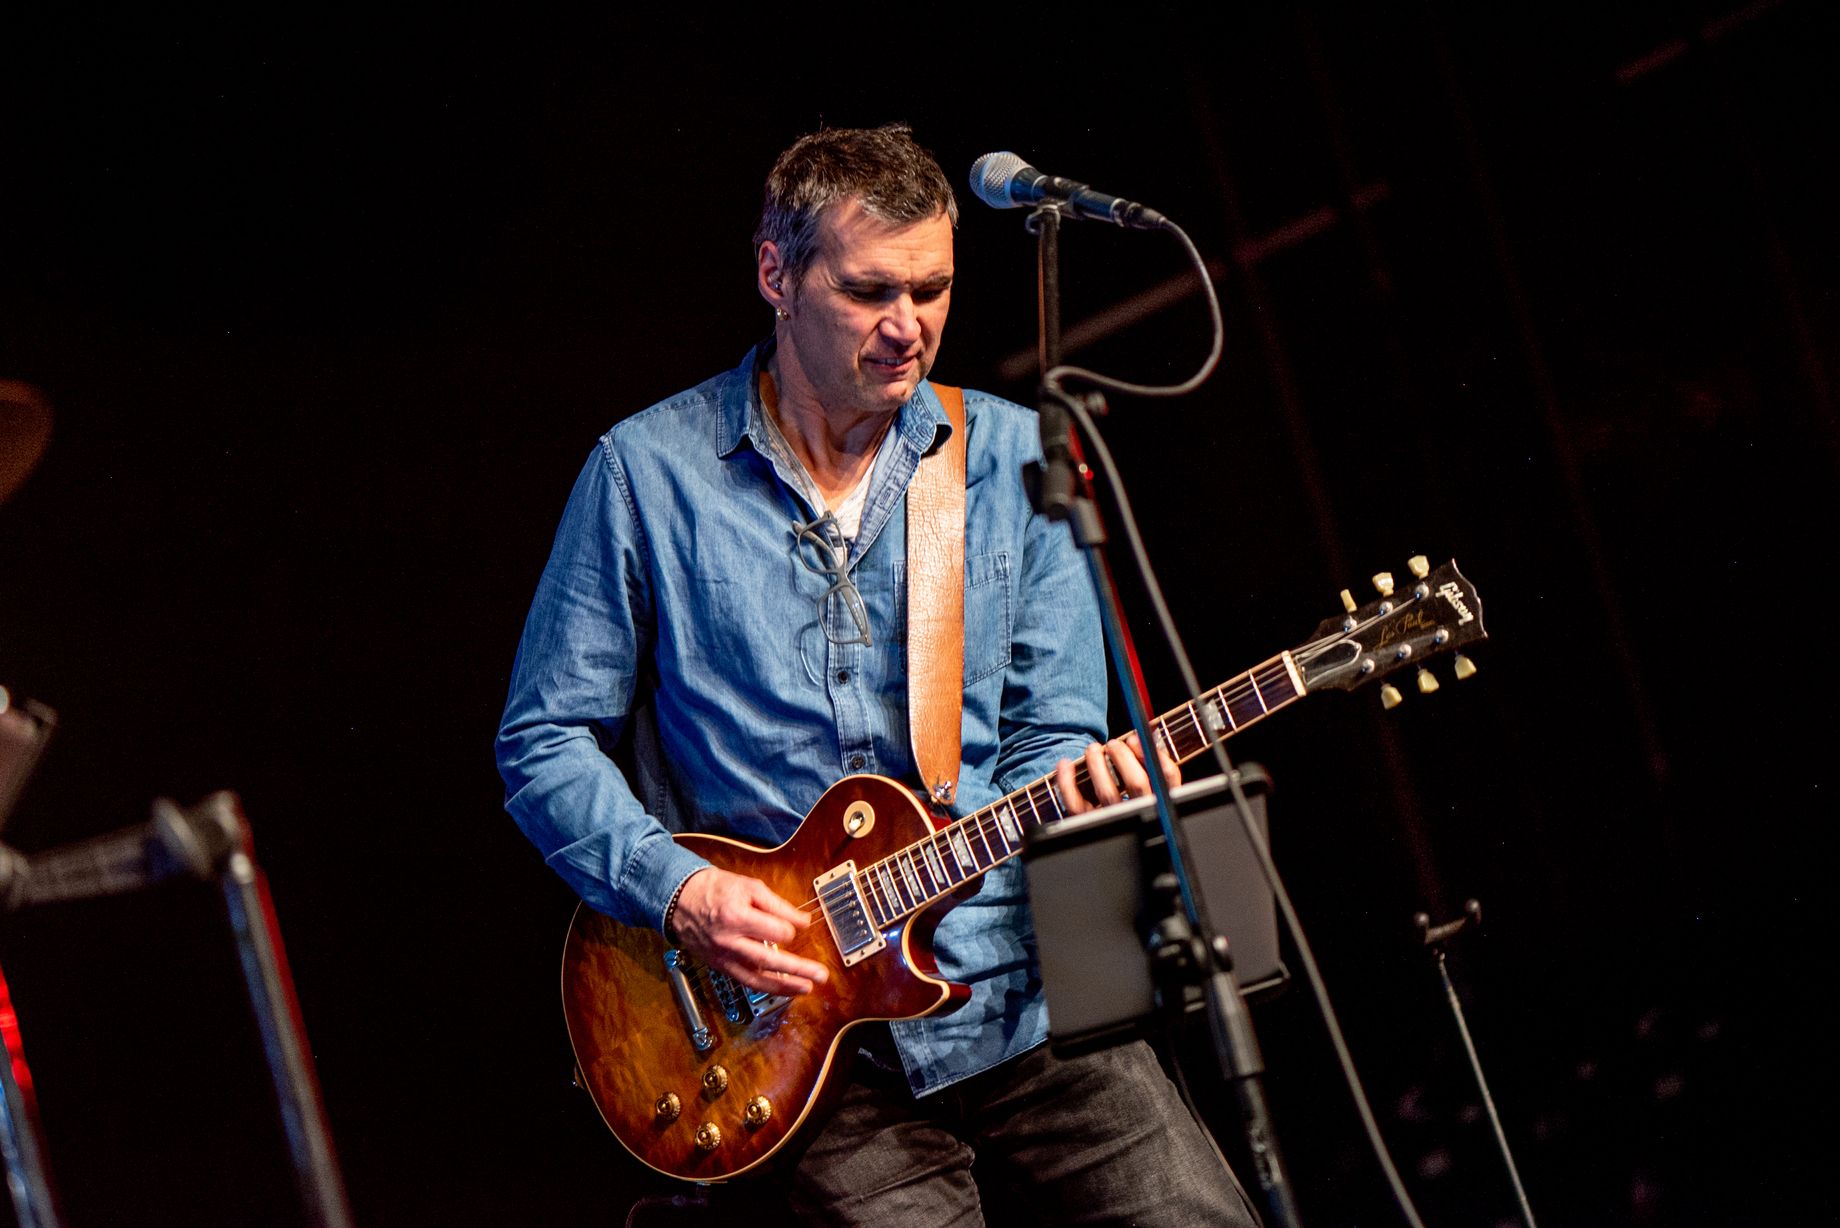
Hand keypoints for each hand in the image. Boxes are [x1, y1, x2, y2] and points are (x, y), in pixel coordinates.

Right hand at [668, 867, 829, 994]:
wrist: (679, 900)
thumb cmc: (714, 889)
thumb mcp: (748, 886)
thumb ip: (777, 905)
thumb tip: (803, 921)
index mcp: (736, 916)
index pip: (776, 931)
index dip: (791, 928)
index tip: (795, 926)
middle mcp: (729, 941)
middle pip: (769, 960)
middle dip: (798, 969)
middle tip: (820, 975)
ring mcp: (723, 957)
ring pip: (757, 979)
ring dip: (785, 986)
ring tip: (807, 988)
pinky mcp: (720, 966)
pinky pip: (746, 982)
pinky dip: (767, 988)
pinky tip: (784, 989)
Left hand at [1052, 731, 1180, 815]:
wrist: (1112, 838)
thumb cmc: (1129, 801)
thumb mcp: (1150, 785)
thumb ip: (1149, 764)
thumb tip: (1142, 735)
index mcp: (1161, 800)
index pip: (1167, 776)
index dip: (1152, 753)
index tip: (1135, 738)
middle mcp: (1140, 812)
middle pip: (1137, 783)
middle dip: (1122, 756)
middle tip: (1112, 744)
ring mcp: (1115, 821)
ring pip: (1108, 793)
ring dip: (1097, 764)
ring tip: (1092, 749)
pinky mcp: (1089, 824)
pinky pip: (1076, 804)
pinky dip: (1067, 781)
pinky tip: (1065, 764)